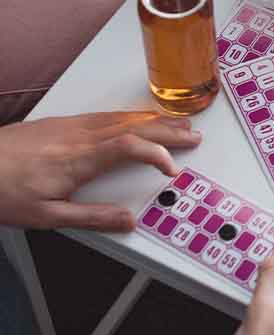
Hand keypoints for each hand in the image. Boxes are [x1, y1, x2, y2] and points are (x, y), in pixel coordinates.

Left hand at [0, 112, 200, 230]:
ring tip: (178, 123)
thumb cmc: (1, 190)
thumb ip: (92, 218)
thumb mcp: (46, 216)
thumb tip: (128, 220)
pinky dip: (134, 115)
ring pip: (124, 117)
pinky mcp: (63, 122)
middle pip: (135, 127)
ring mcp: (72, 125)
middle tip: (193, 136)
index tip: (172, 169)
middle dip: (168, 132)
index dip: (157, 154)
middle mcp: (80, 136)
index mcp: (79, 159)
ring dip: (155, 121)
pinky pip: (109, 114)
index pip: (130, 147)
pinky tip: (139, 118)